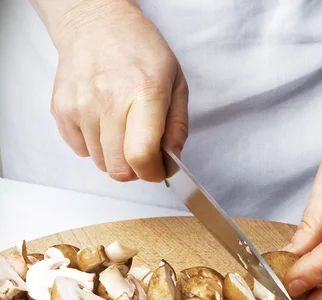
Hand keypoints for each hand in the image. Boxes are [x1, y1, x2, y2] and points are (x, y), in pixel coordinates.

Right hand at [51, 1, 187, 181]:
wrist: (95, 23)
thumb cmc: (139, 51)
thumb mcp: (175, 81)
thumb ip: (177, 126)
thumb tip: (170, 162)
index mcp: (144, 91)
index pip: (141, 154)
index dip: (151, 173)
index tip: (156, 170)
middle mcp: (108, 99)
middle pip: (119, 168)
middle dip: (135, 170)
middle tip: (141, 152)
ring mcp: (81, 105)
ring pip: (100, 163)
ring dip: (114, 156)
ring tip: (120, 128)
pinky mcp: (61, 109)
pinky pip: (80, 151)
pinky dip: (93, 146)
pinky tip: (101, 122)